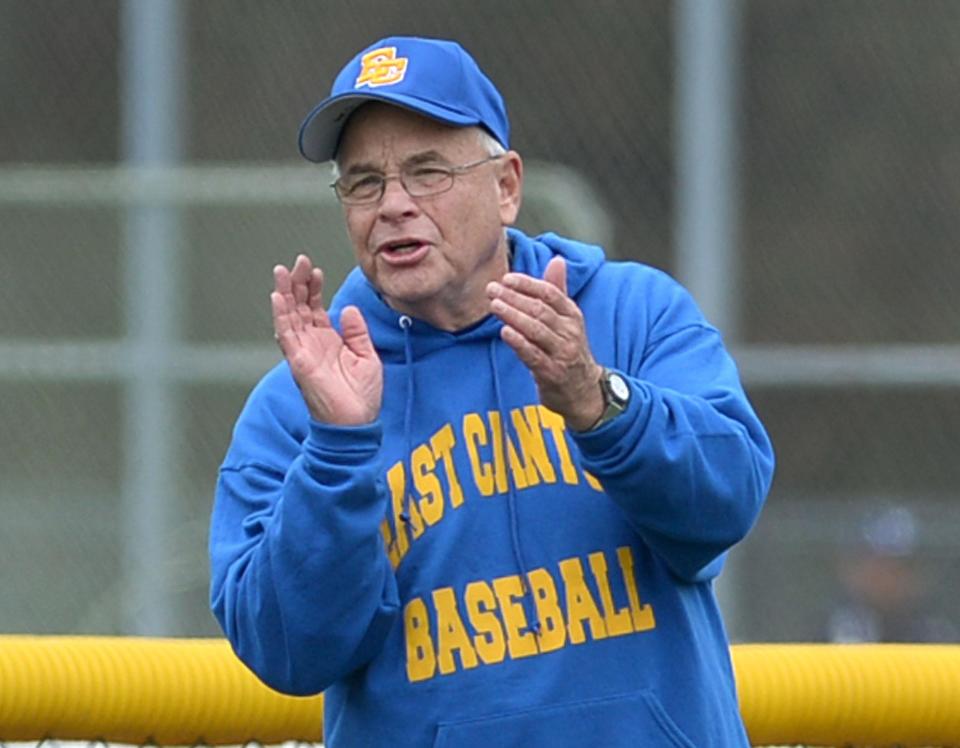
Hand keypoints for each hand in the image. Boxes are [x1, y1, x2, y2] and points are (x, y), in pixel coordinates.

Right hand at [271, 254, 382, 424]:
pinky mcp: (299, 362)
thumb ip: (357, 332)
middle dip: (297, 283)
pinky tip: (278, 298)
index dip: (313, 288)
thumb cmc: (362, 395)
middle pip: (299, 307)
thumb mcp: (367, 356)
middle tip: (299, 261)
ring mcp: (303, 352)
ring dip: (284, 293)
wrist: (357, 423)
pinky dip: (281, 316)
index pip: (314, 308)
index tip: (315, 271)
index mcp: (328, 340)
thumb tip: (347, 309)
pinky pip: (287, 336)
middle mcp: (312, 343)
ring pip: (289, 316)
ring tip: (283, 271)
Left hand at [486, 257, 603, 430]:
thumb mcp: (568, 320)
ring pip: (536, 330)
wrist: (583, 391)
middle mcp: (570, 332)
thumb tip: (557, 260)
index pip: (550, 293)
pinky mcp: (552, 373)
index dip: (528, 284)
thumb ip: (558, 290)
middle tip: (492, 289)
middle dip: (514, 297)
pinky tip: (504, 332)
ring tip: (494, 305)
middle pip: (540, 310)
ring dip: (514, 316)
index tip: (507, 278)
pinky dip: (519, 343)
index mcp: (572, 315)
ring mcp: (562, 353)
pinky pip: (534, 355)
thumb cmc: (568, 350)